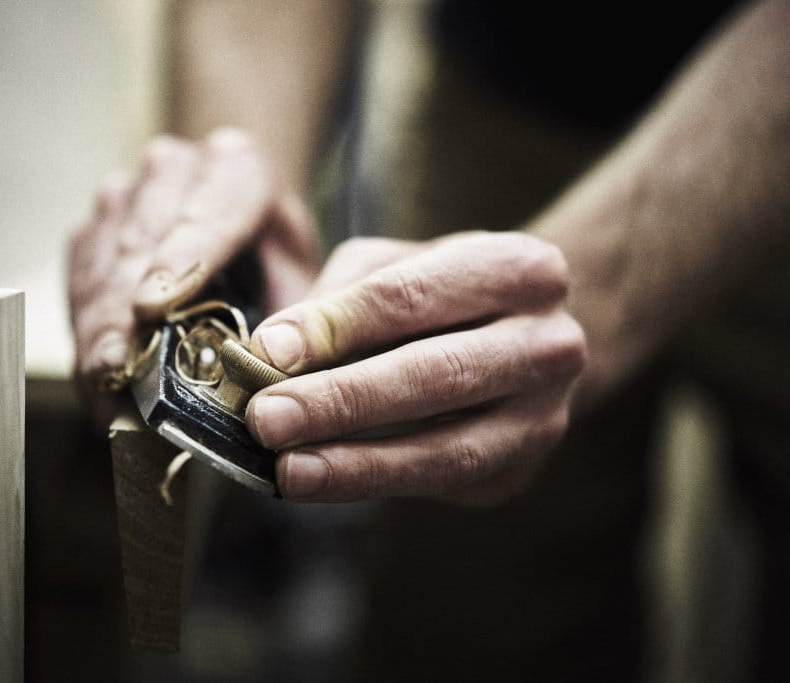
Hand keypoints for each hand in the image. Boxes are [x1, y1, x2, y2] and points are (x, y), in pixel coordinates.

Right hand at [68, 128, 318, 427]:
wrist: (239, 219)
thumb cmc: (270, 256)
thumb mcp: (298, 278)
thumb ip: (290, 318)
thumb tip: (263, 370)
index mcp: (237, 168)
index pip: (209, 213)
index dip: (178, 260)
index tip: (151, 308)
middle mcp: (173, 169)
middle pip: (140, 244)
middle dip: (123, 312)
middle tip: (116, 368)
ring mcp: (123, 195)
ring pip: (100, 263)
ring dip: (96, 328)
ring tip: (101, 382)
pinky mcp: (91, 228)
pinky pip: (77, 282)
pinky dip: (83, 332)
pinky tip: (93, 374)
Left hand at [245, 232, 587, 503]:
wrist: (526, 342)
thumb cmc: (440, 294)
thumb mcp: (393, 267)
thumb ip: (337, 303)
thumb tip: (270, 353)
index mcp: (516, 270)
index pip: (411, 297)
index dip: (335, 326)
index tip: (268, 351)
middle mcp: (547, 342)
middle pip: (434, 374)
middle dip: (342, 400)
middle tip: (266, 417)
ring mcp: (543, 414)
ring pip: (446, 448)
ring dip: (357, 464)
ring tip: (288, 471)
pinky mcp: (519, 469)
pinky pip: (439, 483)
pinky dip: (373, 483)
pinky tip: (319, 482)